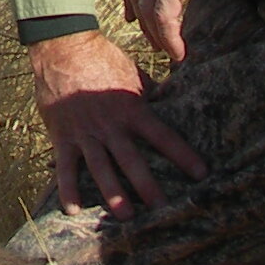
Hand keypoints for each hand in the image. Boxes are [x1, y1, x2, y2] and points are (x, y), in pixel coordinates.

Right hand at [29, 28, 207, 217]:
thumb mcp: (133, 74)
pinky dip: (68, 188)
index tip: (201, 174)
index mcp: (132, 109)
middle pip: (132, 160)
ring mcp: (85, 133)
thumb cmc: (103, 59)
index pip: (162, 135)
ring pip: (101, 168)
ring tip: (125, 217)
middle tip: (162, 209)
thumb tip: (175, 99)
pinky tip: (73, 209)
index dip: (182, 155)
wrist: (63, 48)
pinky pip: (65, 167)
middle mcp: (110, 125)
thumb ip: (151, 93)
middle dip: (147, 185)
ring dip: (113, 193)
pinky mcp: (63, 136)